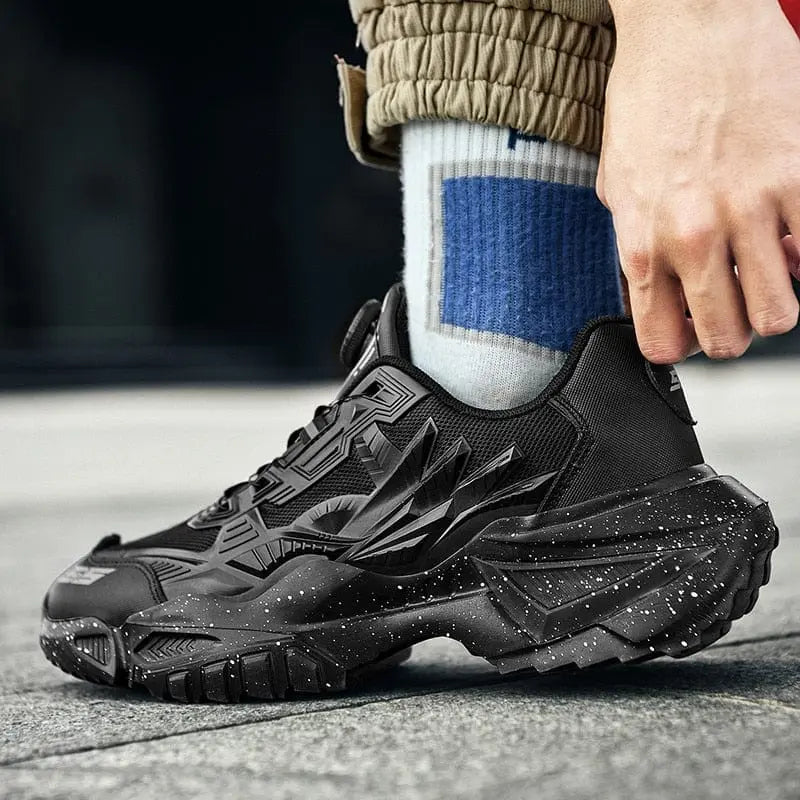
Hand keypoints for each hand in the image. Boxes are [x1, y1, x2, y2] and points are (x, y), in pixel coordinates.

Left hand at [598, 0, 799, 361]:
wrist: (687, 23)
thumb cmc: (647, 98)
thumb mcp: (617, 184)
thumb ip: (636, 242)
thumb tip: (655, 286)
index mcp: (642, 242)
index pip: (662, 340)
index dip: (680, 346)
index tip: (690, 332)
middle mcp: (694, 236)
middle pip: (727, 339)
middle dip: (731, 335)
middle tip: (734, 309)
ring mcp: (749, 209)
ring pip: (779, 313)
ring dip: (775, 304)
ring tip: (765, 275)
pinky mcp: (797, 176)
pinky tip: (791, 235)